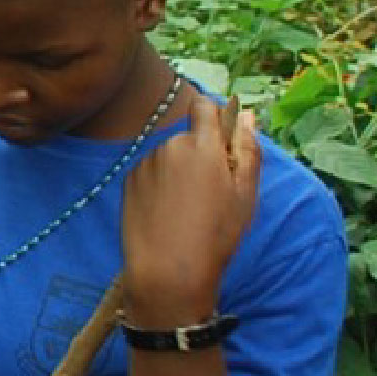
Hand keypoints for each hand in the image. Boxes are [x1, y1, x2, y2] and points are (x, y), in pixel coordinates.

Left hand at [120, 94, 264, 322]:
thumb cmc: (216, 233)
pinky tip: (167, 213)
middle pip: (189, 138)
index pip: (204, 106)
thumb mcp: (245, 194)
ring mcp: (145, 163)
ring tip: (188, 209)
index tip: (223, 143)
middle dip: (201, 155)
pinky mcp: (129, 181)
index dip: (215, 118)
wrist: (167, 269)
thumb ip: (247, 149)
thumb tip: (246, 114)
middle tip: (212, 193)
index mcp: (201, 145)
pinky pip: (152, 173)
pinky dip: (161, 185)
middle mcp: (169, 146)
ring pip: (170, 157)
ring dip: (180, 170)